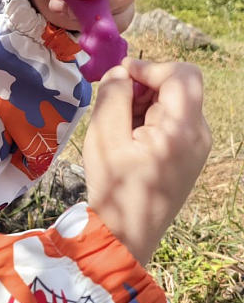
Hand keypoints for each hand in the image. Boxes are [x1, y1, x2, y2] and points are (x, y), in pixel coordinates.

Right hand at [83, 58, 210, 265]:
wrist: (127, 235)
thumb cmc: (114, 187)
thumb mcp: (104, 137)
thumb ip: (113, 97)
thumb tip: (120, 73)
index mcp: (182, 130)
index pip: (181, 75)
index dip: (150, 67)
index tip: (122, 76)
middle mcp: (199, 136)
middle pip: (179, 87)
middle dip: (146, 86)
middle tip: (116, 104)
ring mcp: (197, 147)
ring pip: (175, 103)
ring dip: (146, 103)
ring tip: (120, 128)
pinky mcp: (189, 156)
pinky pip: (174, 122)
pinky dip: (151, 119)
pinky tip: (130, 140)